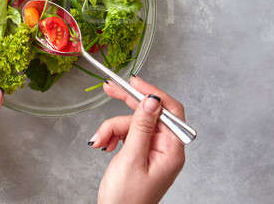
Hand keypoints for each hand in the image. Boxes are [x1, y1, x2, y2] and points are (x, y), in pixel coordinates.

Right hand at [92, 77, 185, 203]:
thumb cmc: (126, 199)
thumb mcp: (132, 158)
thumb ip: (142, 126)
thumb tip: (152, 100)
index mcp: (172, 150)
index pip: (170, 110)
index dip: (153, 93)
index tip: (135, 82)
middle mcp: (165, 148)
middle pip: (149, 113)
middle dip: (127, 103)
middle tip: (110, 88)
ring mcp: (153, 150)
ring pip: (132, 123)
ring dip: (112, 128)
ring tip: (101, 142)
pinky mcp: (140, 152)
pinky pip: (127, 133)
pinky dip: (112, 136)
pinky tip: (104, 145)